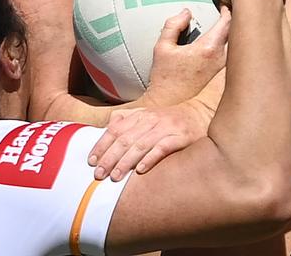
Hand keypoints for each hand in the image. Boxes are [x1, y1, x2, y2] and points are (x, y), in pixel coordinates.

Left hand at [87, 100, 211, 180]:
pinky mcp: (180, 137)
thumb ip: (126, 119)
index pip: (115, 130)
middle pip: (124, 139)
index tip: (91, 161)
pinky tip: (140, 170)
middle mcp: (150, 120)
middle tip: (98, 174)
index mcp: (139, 115)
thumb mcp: (146, 115)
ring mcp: (165, 128)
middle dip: (109, 157)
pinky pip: (162, 148)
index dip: (101, 145)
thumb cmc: (168, 120)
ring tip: (115, 177)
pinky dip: (150, 158)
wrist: (199, 113)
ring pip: (140, 145)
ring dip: (125, 162)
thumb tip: (106, 128)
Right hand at [144, 7, 230, 106]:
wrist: (170, 106)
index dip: (227, 10)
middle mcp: (221, 60)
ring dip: (232, 36)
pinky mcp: (223, 79)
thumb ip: (173, 25)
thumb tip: (186, 13)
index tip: (224, 6)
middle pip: (236, 34)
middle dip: (234, 22)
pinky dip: (230, 49)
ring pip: (236, 47)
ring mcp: (224, 71)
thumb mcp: (162, 47)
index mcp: (208, 49)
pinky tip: (223, 48)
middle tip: (227, 14)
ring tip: (225, 30)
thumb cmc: (165, 80)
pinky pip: (232, 58)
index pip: (227, 23)